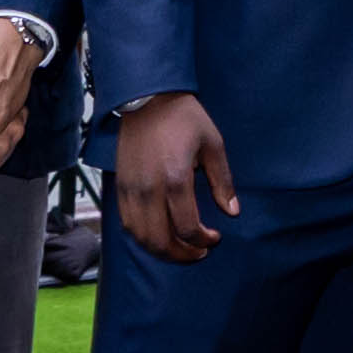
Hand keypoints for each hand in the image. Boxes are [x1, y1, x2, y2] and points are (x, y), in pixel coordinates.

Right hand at [111, 90, 235, 267]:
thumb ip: (222, 182)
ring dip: (161, 251)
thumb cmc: (184, 118)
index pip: (187, 228)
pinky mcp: (120, 187)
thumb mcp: (213, 144)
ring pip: (140, 237)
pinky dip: (143, 237)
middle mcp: (149, 189)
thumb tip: (232, 212)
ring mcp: (131, 189)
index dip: (203, 241)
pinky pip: (127, 223)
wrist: (148, 98)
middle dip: (182, 255)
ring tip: (180, 249)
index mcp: (176, 179)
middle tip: (198, 253)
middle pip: (160, 241)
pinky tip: (159, 235)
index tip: (215, 238)